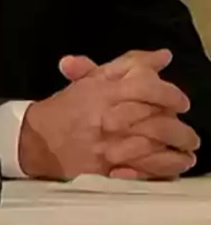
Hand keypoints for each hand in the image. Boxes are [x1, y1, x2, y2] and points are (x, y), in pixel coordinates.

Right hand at [19, 49, 194, 178]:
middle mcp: (109, 118)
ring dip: (179, 144)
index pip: (146, 88)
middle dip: (179, 124)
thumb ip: (128, 66)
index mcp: (102, 93)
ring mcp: (112, 146)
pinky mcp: (112, 169)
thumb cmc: (65, 109)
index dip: (170, 93)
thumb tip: (163, 56)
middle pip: (158, 119)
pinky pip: (150, 169)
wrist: (38, 142)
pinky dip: (169, 166)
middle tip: (185, 125)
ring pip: (158, 145)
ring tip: (186, 143)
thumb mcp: (90, 80)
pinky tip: (176, 161)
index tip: (180, 101)